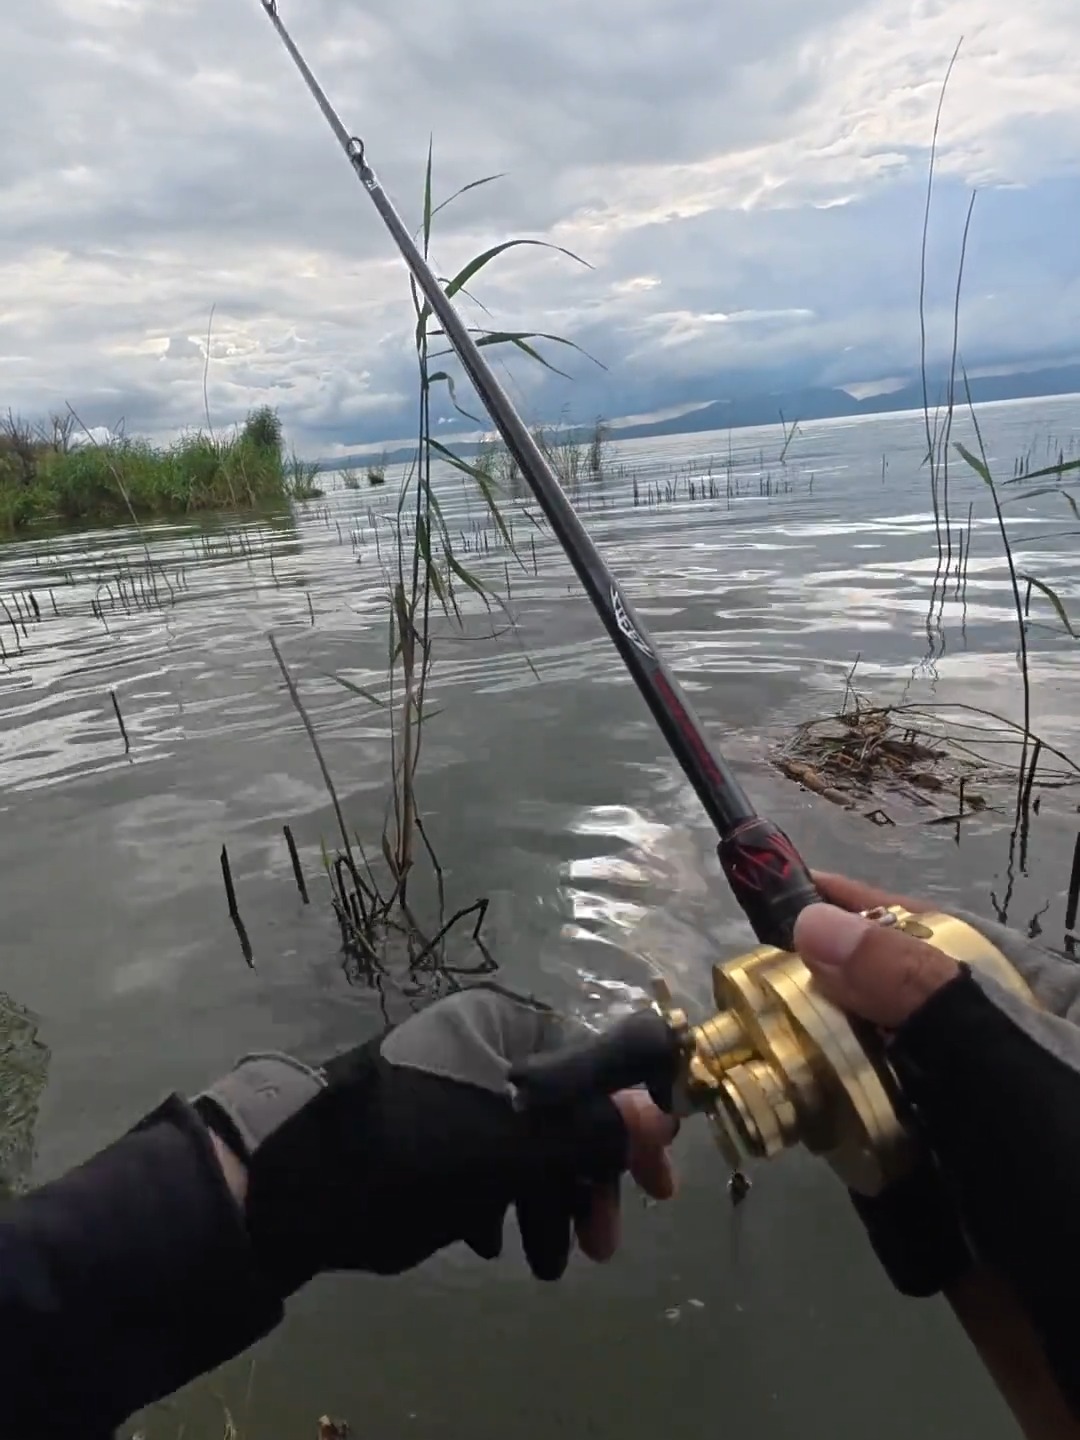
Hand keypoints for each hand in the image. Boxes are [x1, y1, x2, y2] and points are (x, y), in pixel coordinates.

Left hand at [195, 985, 676, 1296]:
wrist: (294, 1183)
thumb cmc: (415, 1150)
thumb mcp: (514, 1146)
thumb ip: (592, 1130)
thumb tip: (658, 1113)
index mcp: (506, 1026)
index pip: (598, 1062)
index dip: (633, 1124)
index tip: (657, 1186)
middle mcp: (482, 1044)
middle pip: (562, 1110)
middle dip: (584, 1181)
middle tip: (601, 1244)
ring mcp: (449, 1084)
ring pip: (524, 1142)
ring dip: (545, 1202)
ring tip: (545, 1265)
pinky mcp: (421, 1127)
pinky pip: (482, 1156)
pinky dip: (499, 1197)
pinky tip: (492, 1243)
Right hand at [792, 873, 1079, 1420]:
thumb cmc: (1075, 1194)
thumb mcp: (1014, 1080)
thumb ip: (922, 998)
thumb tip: (817, 926)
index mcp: (1052, 1013)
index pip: (950, 937)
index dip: (872, 913)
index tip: (791, 896)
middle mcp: (1019, 1068)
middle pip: (911, 1009)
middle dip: (834, 992)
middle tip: (754, 984)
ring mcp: (994, 1144)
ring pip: (894, 1086)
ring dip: (833, 1073)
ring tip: (763, 1055)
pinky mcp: (967, 1214)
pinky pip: (894, 1164)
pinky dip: (852, 1152)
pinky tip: (813, 1140)